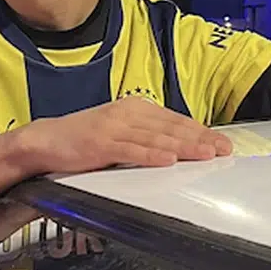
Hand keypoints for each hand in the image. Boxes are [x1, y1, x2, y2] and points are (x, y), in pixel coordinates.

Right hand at [16, 97, 232, 174]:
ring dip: (184, 148)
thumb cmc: (85, 138)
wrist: (46, 140)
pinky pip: (132, 151)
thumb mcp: (120, 130)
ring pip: (157, 139)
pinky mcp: (101, 144)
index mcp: (135, 108)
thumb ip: (147, 135)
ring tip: (205, 155)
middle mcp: (128, 113)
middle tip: (224, 150)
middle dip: (200, 139)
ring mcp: (114, 128)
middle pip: (171, 128)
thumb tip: (179, 146)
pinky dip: (151, 156)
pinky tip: (168, 161)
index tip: (222, 142)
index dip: (201, 131)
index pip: (175, 120)